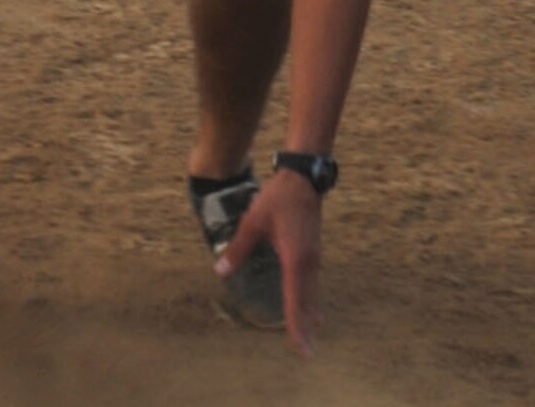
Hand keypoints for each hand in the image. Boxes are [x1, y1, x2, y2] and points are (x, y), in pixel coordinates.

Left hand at [216, 169, 323, 355]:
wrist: (303, 180)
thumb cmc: (277, 199)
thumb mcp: (253, 222)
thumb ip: (237, 248)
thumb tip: (220, 270)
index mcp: (294, 259)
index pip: (295, 299)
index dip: (296, 324)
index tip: (299, 346)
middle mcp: (308, 263)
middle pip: (307, 303)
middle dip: (306, 328)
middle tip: (307, 353)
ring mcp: (314, 258)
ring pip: (312, 294)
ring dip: (309, 315)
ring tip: (309, 337)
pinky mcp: (313, 253)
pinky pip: (312, 284)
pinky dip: (311, 300)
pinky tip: (310, 308)